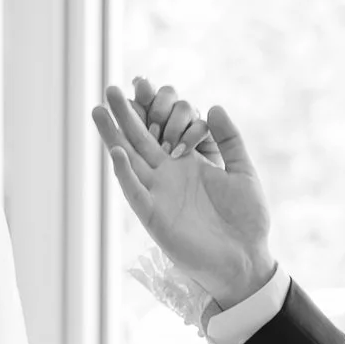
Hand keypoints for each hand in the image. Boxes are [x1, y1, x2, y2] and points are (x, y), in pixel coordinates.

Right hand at [92, 75, 273, 313]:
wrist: (247, 260)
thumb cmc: (247, 221)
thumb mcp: (243, 171)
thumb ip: (229, 139)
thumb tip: (213, 106)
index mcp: (186, 166)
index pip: (161, 133)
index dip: (148, 111)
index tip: (138, 83)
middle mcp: (167, 178)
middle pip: (138, 141)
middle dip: (123, 115)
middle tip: (108, 89)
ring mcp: (158, 196)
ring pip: (129, 162)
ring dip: (113, 137)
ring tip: (97, 111)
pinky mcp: (155, 217)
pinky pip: (136, 192)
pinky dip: (125, 173)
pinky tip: (117, 152)